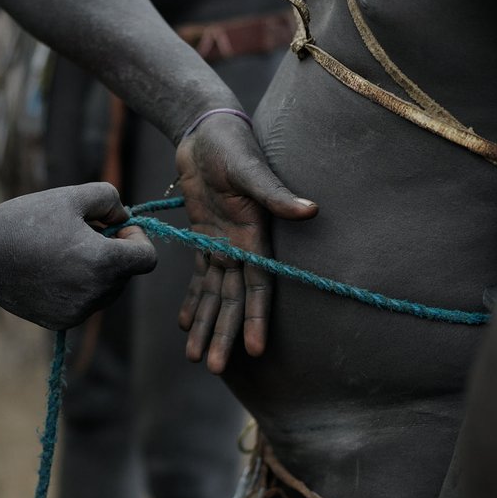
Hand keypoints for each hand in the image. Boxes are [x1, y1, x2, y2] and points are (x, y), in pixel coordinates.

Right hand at [0, 182, 156, 328]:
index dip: (137, 239)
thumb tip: (124, 219)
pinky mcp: (62, 322)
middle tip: (81, 233)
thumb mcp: (71, 196)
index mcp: (104, 263)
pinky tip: (49, 270)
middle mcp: (96, 294)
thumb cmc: (26, 221)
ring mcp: (79, 312)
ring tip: (62, 251)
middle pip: (126, 274)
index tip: (114, 228)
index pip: (147, 258)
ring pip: (107, 290)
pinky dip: (77, 286)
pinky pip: (85, 302)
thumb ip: (110, 200)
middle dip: (113, 251)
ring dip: (97, 270)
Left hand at [175, 114, 316, 372]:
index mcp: (255, 234)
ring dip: (208, 325)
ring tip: (196, 358)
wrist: (208, 129)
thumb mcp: (251, 167)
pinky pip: (200, 275)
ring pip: (216, 294)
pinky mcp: (204, 235)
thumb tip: (310, 209)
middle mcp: (241, 245)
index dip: (256, 317)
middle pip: (234, 299)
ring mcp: (222, 243)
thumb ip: (274, 193)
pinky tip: (186, 325)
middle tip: (212, 368)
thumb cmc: (232, 145)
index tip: (254, 350)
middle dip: (225, 333)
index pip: (258, 285)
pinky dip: (195, 299)